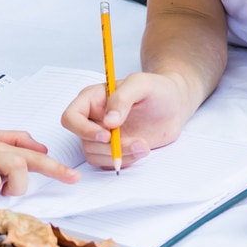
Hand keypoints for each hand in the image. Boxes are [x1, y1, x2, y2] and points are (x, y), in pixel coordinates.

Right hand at [60, 72, 192, 168]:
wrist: (175, 106)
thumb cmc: (157, 89)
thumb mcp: (142, 84)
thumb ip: (122, 98)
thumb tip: (108, 121)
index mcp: (92, 99)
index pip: (71, 117)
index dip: (83, 130)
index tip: (107, 134)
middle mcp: (93, 118)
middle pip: (84, 140)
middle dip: (110, 147)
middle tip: (137, 142)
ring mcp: (103, 135)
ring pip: (96, 155)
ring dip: (121, 155)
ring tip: (144, 146)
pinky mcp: (114, 149)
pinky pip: (109, 163)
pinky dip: (126, 161)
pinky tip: (142, 149)